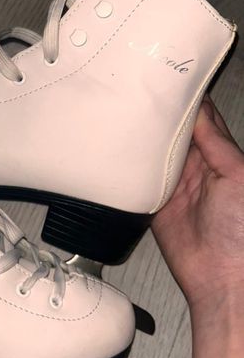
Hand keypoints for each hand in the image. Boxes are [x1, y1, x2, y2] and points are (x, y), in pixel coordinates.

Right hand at [152, 95, 243, 307]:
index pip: (204, 122)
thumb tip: (199, 113)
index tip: (176, 81)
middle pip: (176, 134)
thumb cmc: (240, 232)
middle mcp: (197, 169)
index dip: (192, 101)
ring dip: (147, 139)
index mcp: (222, 159)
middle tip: (148, 94)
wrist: (221, 276)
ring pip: (156, 153)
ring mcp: (174, 185)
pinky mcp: (154, 203)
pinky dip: (132, 167)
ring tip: (133, 116)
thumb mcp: (237, 175)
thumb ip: (216, 144)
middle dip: (164, 116)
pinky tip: (125, 151)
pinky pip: (139, 179)